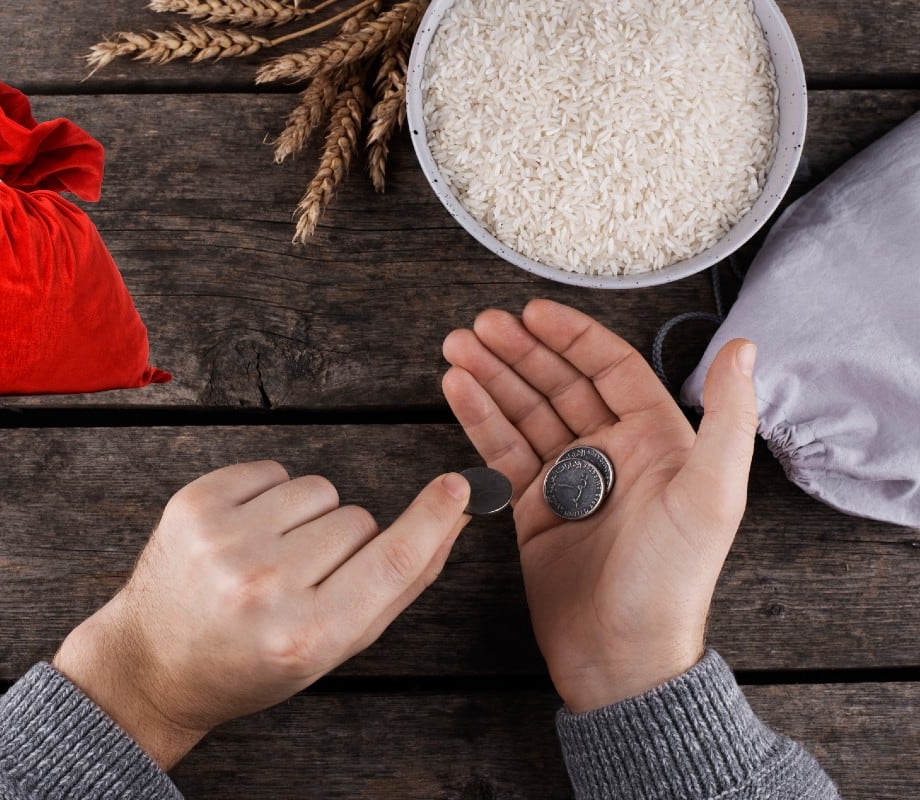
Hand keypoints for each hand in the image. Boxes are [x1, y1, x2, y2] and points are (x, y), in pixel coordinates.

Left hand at [53, 461, 471, 767]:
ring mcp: (223, 542)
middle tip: (305, 580)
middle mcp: (263, 586)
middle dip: (346, 543)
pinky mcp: (194, 504)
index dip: (433, 520)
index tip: (457, 487)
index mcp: (305, 635)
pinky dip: (270, 496)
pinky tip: (246, 534)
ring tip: (272, 556)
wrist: (154, 662)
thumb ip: (398, 584)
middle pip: (358, 520)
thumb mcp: (332, 645)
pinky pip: (273, 470)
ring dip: (308, 517)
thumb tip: (453, 518)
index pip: (392, 561)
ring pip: (319, 490)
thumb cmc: (252, 661)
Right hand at [442, 301, 757, 711]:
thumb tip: (745, 346)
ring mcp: (569, 479)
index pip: (610, 368)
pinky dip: (478, 417)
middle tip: (478, 326)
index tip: (530, 313)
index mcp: (657, 440)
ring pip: (524, 411)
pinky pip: (502, 450)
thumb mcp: (712, 496)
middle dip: (518, 351)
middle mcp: (612, 453)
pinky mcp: (533, 507)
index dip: (570, 336)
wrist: (622, 656)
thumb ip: (729, 417)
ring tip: (456, 348)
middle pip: (559, 383)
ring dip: (491, 377)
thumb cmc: (671, 581)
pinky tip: (457, 389)